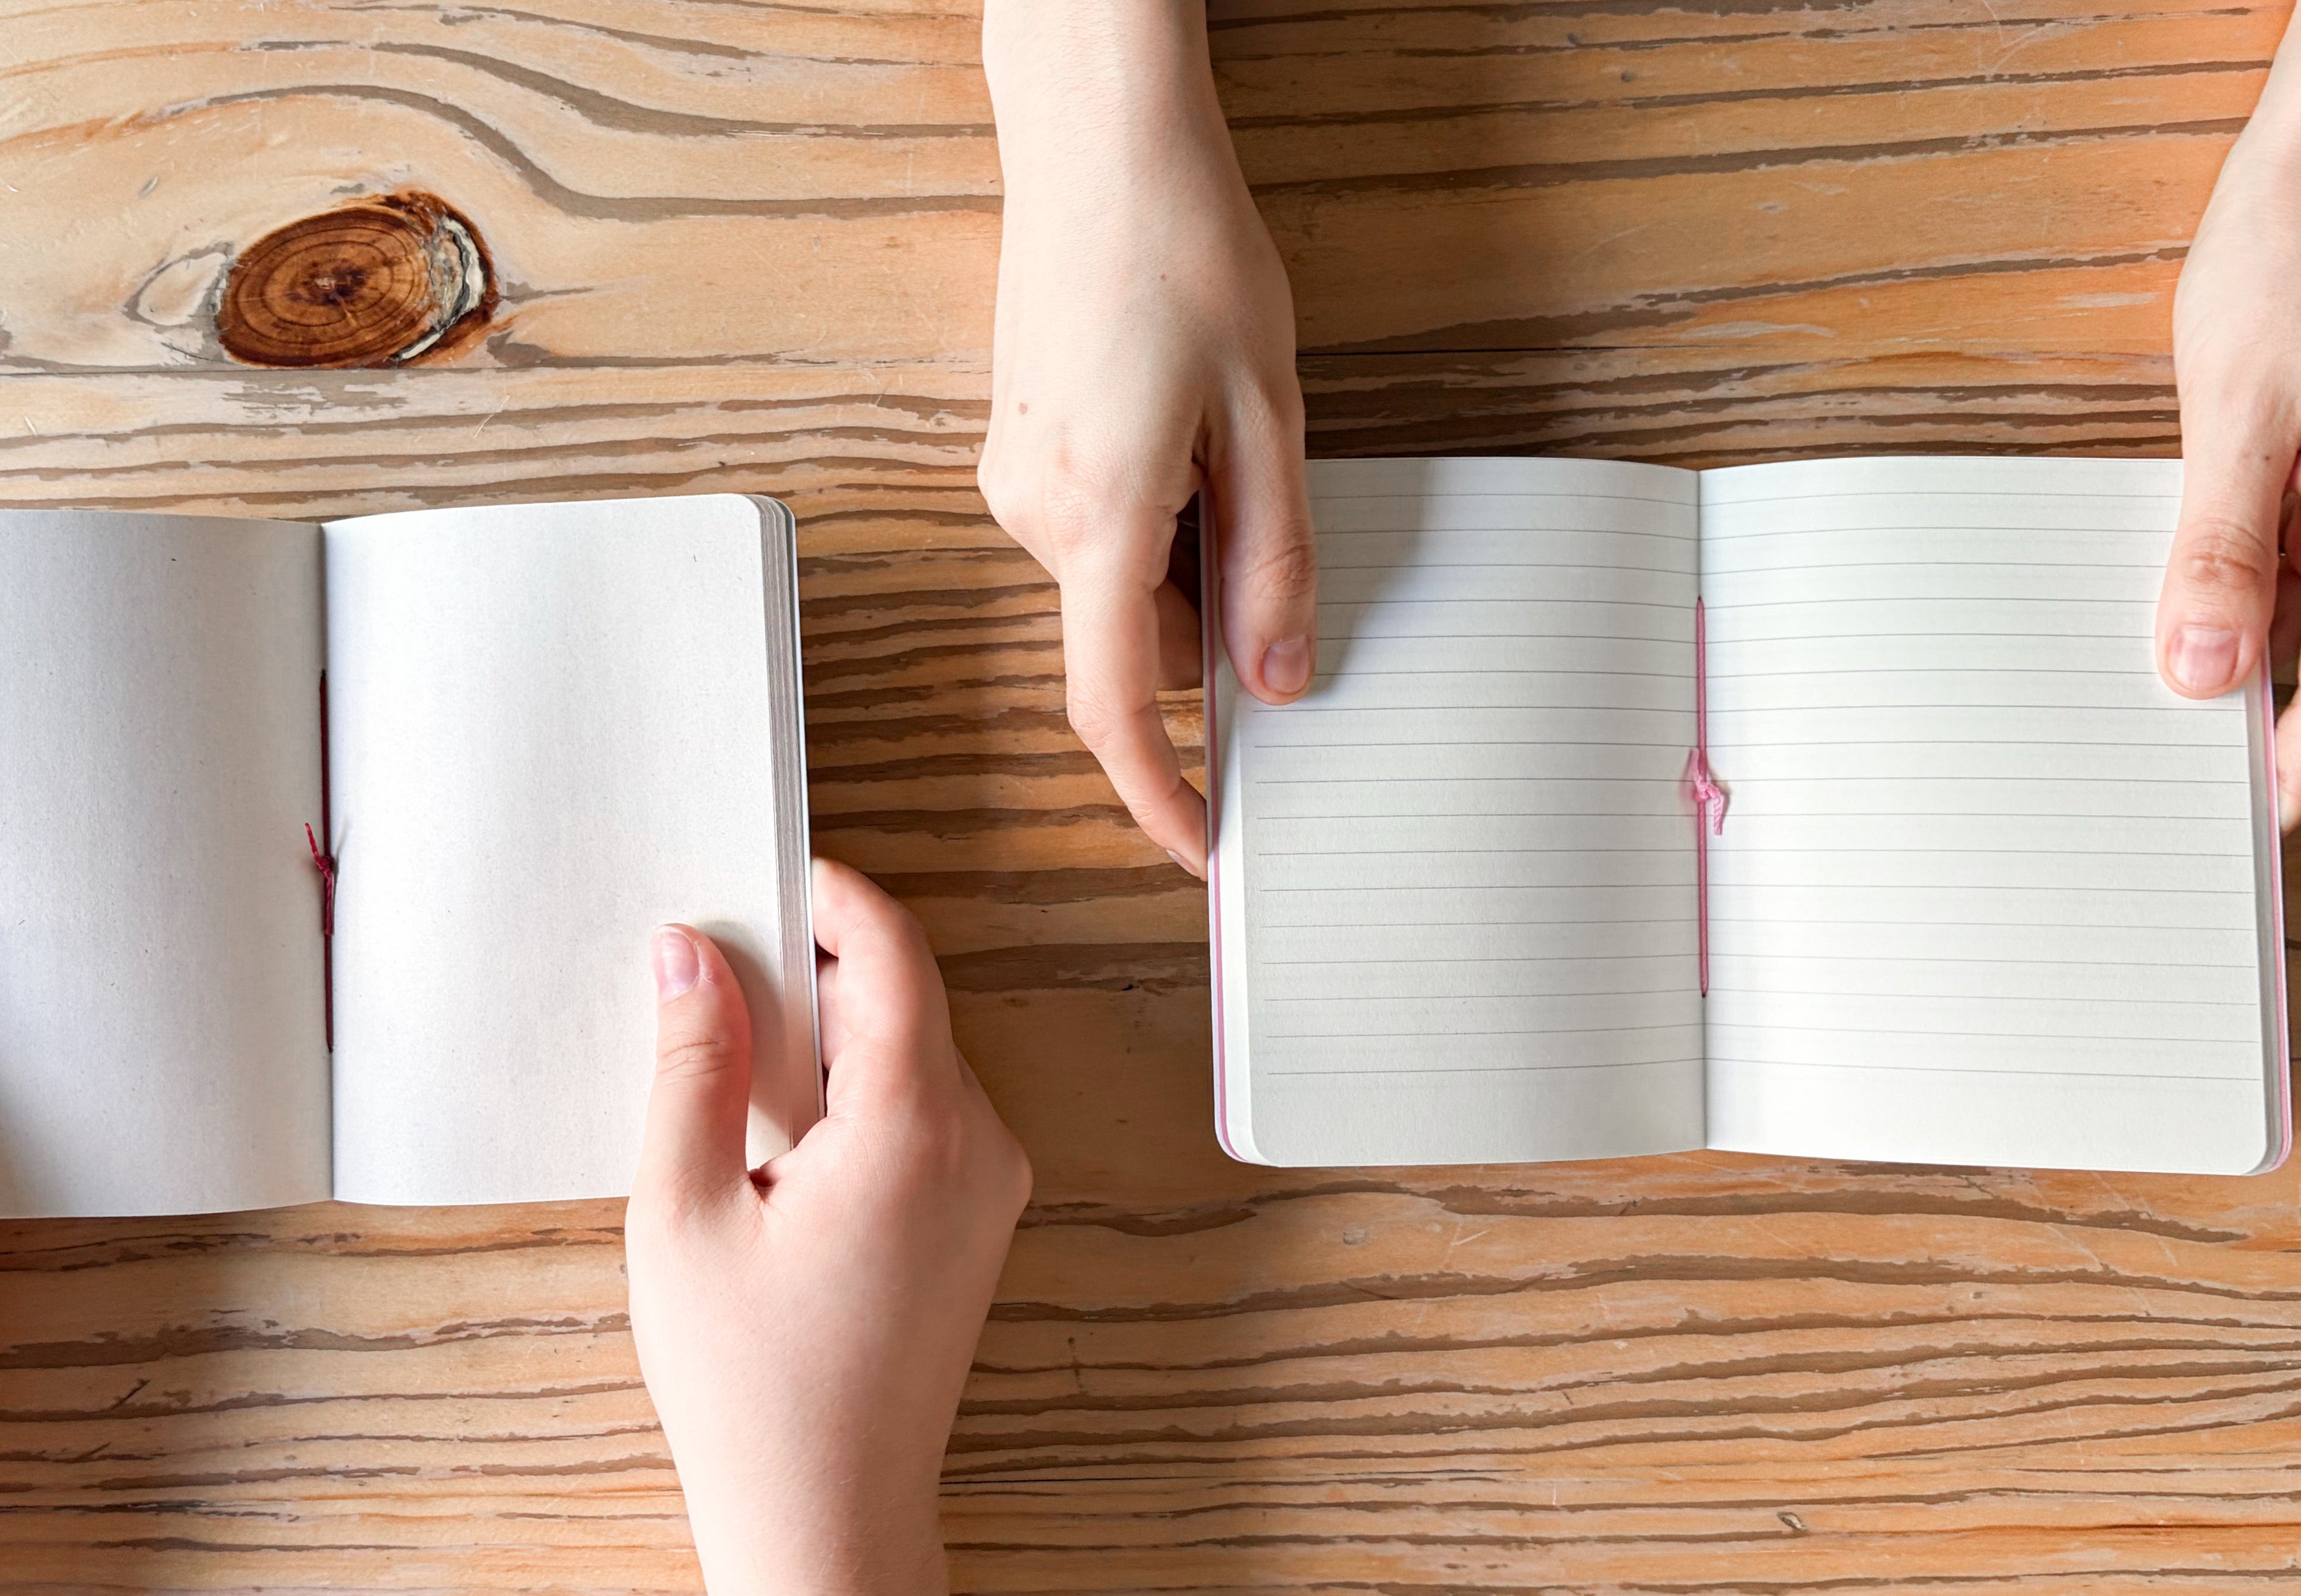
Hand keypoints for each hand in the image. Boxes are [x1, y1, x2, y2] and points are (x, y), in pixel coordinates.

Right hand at [628, 860, 1032, 1595]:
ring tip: (732, 1061)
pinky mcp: (976, 1222)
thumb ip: (692, 1063)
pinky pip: (924, 1114)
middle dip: (815, 969)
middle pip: (906, 999)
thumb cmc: (754, 1388)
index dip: (830, 898)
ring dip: (833, 1036)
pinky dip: (857, 1093)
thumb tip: (691, 954)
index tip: (765, 879)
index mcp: (915, 1130)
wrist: (826, 1516)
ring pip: (914, 1056)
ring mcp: (989, 1187)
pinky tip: (777, 1132)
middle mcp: (978, 1147)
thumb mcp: (684, 1209)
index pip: (894, 954)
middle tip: (717, 970)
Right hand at [980, 0, 1313, 871]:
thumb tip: (1278, 682)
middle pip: (1133, 633)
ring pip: (1120, 577)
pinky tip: (1194, 422)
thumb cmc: (1182, 251)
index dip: (1159, 796)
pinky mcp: (1020, 447)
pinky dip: (1161, 514)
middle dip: (1214, 626)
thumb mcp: (1267, 419)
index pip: (1115, 707)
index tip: (1205, 847)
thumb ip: (1274, 565)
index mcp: (1096, 518)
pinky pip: (1099, 526)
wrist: (1097, 141)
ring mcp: (1014, 479)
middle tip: (1286, 540)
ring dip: (1194, 553)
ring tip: (1238, 437)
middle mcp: (1032, 512)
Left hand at [2158, 0, 2300, 828]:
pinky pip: (2282, 553)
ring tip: (2133, 712)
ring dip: (2223, 645)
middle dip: (2242, 712)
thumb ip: (2219, 551)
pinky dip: (2226, 584)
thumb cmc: (2295, 260)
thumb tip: (2201, 672)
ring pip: (2297, 607)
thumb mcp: (2236, 413)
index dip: (2292, 762)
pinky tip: (2160, 610)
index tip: (2239, 835)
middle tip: (2151, 783)